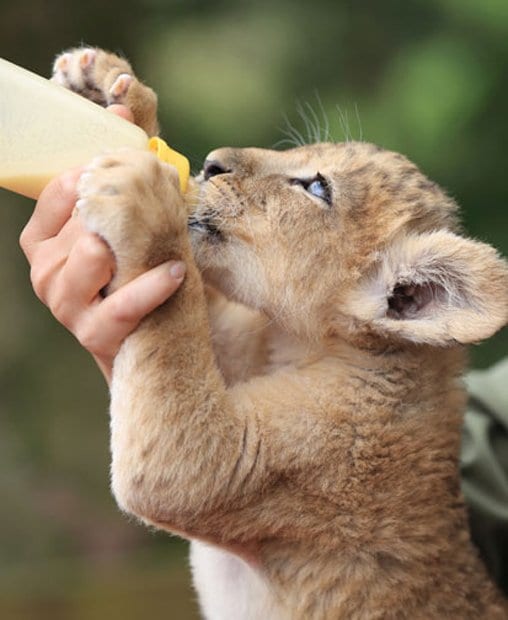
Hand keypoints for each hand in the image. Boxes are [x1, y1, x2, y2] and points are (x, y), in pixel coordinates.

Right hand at [19, 108, 185, 383]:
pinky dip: (151, 286)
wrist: (143, 341)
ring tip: (158, 247)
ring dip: (130, 248)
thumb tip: (124, 108)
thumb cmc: (130, 273)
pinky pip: (123, 303)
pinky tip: (175, 272)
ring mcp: (65, 304)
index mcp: (43, 239)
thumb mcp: (121, 224)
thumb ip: (119, 171)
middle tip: (157, 203)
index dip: (96, 164)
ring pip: (91, 254)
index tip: (128, 146)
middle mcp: (45, 269)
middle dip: (122, 211)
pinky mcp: (93, 334)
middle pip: (80, 219)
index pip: (61, 187)